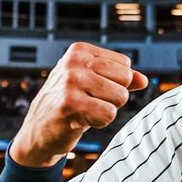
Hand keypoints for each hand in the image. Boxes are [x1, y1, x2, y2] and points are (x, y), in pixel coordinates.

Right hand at [9, 43, 147, 168]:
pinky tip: (80, 120)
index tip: (92, 90)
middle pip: (125, 79)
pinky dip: (100, 122)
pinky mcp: (70, 103)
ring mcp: (71, 81)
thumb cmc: (68, 104)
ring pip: (120, 96)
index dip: (115, 82)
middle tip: (89, 102)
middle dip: (114, 96)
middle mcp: (74, 62)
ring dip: (107, 110)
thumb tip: (143, 80)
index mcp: (80, 51)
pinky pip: (109, 113)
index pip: (125, 64)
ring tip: (85, 110)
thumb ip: (119, 79)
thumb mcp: (92, 84)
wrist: (38, 131)